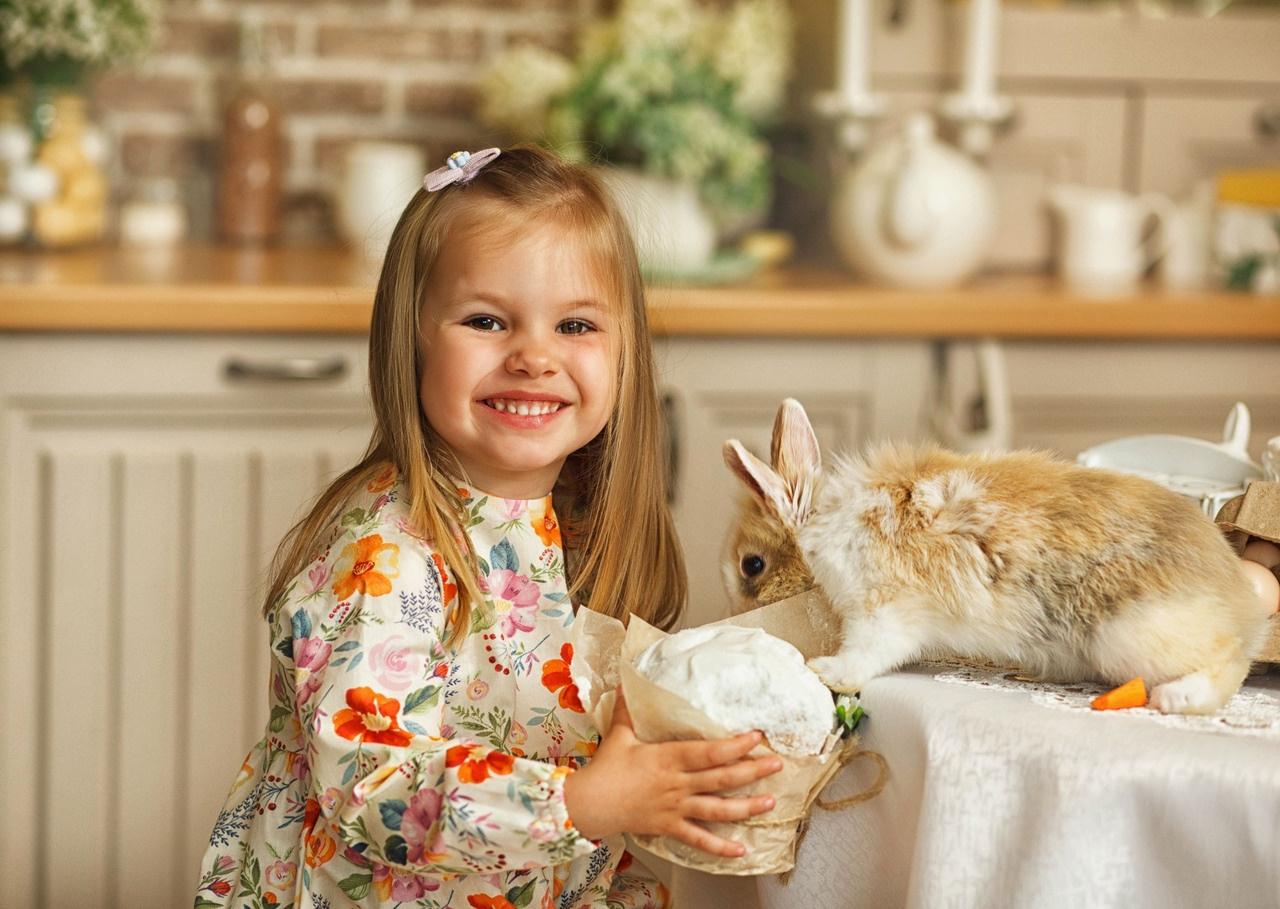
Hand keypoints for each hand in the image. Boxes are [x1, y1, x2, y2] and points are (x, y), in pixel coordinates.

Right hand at [563, 688, 783, 857]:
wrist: (590, 804)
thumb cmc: (606, 768)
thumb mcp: (619, 734)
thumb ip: (628, 709)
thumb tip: (627, 682)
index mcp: (668, 758)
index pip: (709, 751)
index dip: (735, 745)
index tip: (757, 737)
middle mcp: (678, 783)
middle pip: (722, 778)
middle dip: (753, 771)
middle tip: (778, 765)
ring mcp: (676, 807)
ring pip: (717, 809)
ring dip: (746, 807)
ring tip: (770, 802)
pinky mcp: (670, 827)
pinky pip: (698, 839)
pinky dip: (720, 847)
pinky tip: (740, 850)